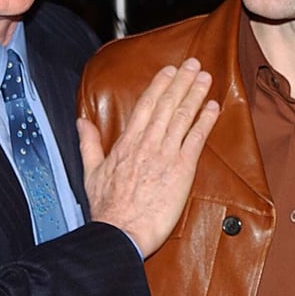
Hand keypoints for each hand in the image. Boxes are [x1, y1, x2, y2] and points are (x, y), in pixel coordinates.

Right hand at [78, 58, 218, 257]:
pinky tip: (212, 107)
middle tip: (193, 64)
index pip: (145, 105)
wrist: (122, 232)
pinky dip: (205, 121)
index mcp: (127, 143)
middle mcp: (148, 143)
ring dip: (195, 94)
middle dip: (181, 81)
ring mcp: (166, 154)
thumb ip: (88, 143)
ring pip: (182, 116)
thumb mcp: (91, 172)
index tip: (169, 71)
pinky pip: (196, 139)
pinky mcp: (182, 169)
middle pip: (167, 104)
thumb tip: (82, 122)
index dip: (159, 85)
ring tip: (205, 77)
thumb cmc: (108, 208)